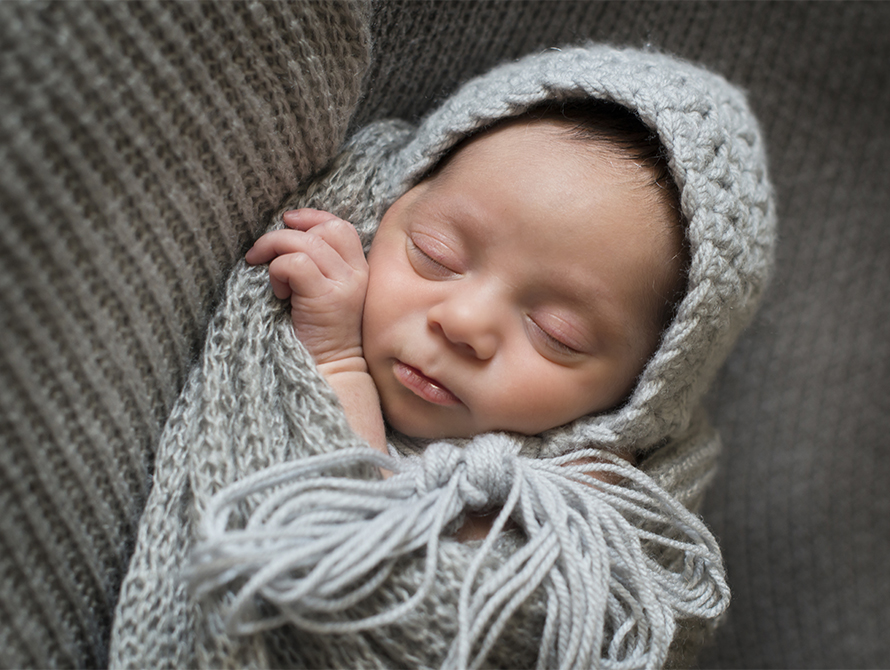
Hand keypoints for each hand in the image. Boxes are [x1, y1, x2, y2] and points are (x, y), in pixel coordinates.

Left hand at [246, 209, 367, 365]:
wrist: (330, 372)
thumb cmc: (316, 335)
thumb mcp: (320, 292)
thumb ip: (315, 265)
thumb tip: (285, 233)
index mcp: (358, 269)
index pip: (339, 225)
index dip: (311, 218)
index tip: (287, 223)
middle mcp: (357, 274)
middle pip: (325, 228)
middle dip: (286, 234)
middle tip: (262, 254)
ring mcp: (345, 285)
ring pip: (306, 243)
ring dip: (276, 252)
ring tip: (271, 277)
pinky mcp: (328, 298)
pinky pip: (296, 263)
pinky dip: (279, 271)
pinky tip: (279, 292)